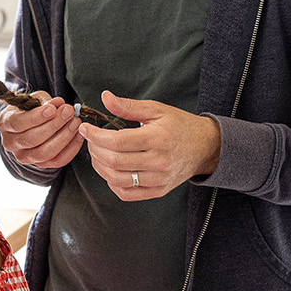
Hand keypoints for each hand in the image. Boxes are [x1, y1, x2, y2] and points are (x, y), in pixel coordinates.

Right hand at [0, 91, 83, 169]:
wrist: (29, 123)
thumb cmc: (31, 108)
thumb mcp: (35, 99)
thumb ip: (45, 101)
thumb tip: (58, 103)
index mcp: (4, 123)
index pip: (18, 123)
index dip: (36, 117)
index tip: (53, 109)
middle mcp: (10, 143)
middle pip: (32, 139)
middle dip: (54, 125)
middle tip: (69, 111)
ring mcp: (23, 156)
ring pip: (44, 153)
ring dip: (63, 137)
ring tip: (76, 122)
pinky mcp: (39, 165)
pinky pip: (57, 161)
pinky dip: (70, 149)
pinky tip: (78, 135)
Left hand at [80, 90, 220, 199]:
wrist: (205, 147)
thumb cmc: (179, 125)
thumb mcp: (156, 109)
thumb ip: (128, 106)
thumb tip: (105, 98)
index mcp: (157, 138)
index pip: (118, 141)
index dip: (96, 136)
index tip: (86, 129)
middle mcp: (158, 162)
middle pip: (114, 162)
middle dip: (95, 150)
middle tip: (90, 140)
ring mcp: (158, 179)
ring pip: (117, 180)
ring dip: (100, 167)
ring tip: (97, 153)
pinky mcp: (158, 190)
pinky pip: (127, 193)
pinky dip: (112, 183)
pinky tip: (110, 170)